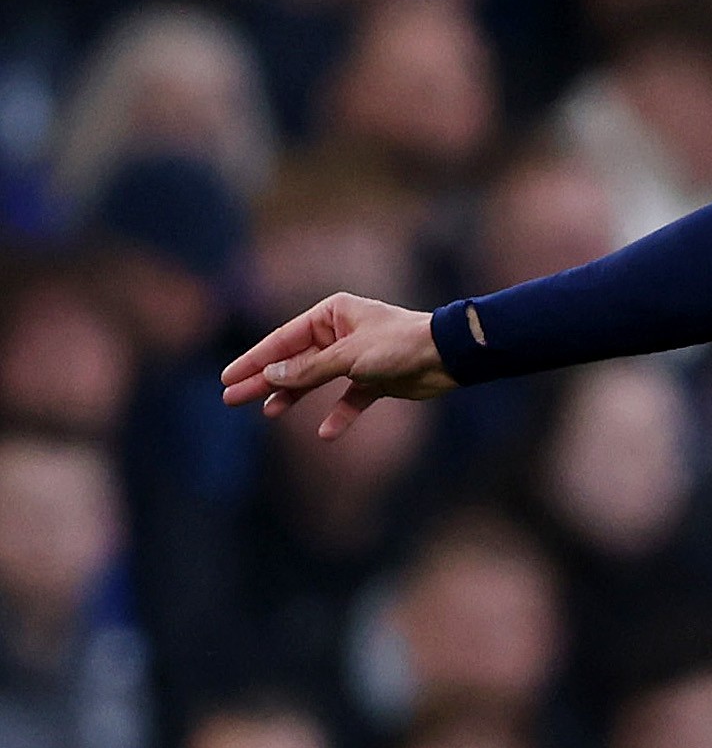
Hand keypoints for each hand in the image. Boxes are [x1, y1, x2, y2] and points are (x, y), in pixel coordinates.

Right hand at [220, 294, 455, 440]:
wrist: (447, 356)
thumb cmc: (399, 345)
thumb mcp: (348, 357)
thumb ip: (309, 368)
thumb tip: (271, 375)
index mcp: (332, 314)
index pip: (283, 339)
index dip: (254, 360)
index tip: (227, 378)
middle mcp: (341, 333)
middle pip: (294, 360)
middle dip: (264, 379)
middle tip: (232, 398)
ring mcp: (356, 357)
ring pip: (316, 379)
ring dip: (293, 396)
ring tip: (268, 413)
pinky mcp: (374, 380)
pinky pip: (349, 399)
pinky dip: (339, 415)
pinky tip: (327, 433)